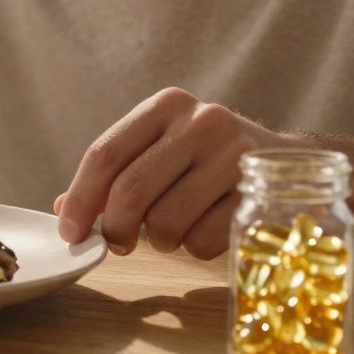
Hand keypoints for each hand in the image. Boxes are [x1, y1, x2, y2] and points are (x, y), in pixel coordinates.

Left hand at [54, 88, 290, 258]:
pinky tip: (206, 228)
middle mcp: (201, 121)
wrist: (290, 164)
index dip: (79, 199)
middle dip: (115, 229)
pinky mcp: (260, 192)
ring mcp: (235, 155)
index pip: (104, 154)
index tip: (69, 232)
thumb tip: (64, 210)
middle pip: (130, 191)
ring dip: (159, 241)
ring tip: (172, 229)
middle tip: (118, 244)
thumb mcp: (161, 151)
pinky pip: (203, 240)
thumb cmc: (206, 162)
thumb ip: (113, 176)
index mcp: (166, 106)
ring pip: (165, 222)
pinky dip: (194, 248)